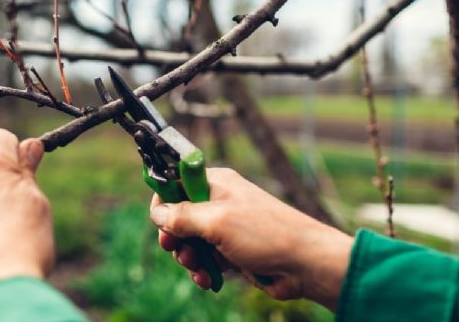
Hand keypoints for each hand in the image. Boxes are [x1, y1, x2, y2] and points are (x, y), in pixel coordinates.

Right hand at [149, 168, 352, 309]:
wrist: (305, 263)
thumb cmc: (265, 234)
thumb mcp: (216, 222)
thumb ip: (182, 217)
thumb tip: (157, 214)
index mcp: (215, 183)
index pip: (176, 184)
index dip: (163, 202)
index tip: (159, 222)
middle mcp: (219, 202)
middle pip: (179, 216)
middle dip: (174, 236)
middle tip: (174, 249)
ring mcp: (226, 227)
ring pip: (191, 241)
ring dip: (188, 257)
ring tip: (197, 267)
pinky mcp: (233, 250)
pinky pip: (206, 258)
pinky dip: (203, 269)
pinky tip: (207, 279)